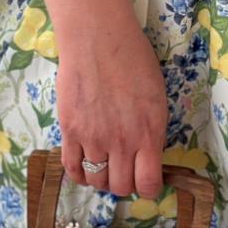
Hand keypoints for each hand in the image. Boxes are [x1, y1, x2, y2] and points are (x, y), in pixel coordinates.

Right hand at [54, 16, 166, 198]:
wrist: (98, 40)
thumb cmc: (134, 61)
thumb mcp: (157, 98)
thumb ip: (152, 132)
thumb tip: (147, 157)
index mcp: (148, 134)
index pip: (148, 185)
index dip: (148, 188)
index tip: (146, 180)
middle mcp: (121, 142)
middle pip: (120, 187)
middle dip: (124, 184)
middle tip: (124, 171)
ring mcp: (93, 138)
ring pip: (96, 180)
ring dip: (101, 178)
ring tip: (104, 165)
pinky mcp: (69, 130)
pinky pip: (71, 167)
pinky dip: (79, 174)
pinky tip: (85, 165)